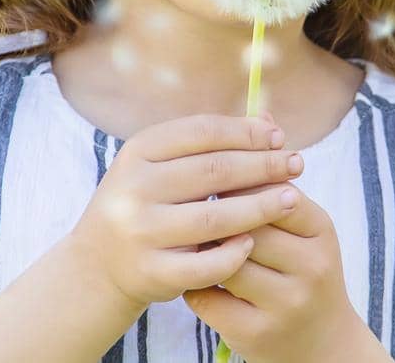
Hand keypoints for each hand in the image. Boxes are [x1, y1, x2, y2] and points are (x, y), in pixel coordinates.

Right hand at [67, 114, 306, 308]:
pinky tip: (256, 241)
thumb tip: (268, 121)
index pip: (202, 132)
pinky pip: (208, 263)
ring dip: (261, 206)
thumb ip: (208, 144)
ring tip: (292, 198)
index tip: (279, 136)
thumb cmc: (144, 206)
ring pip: (216, 217)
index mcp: (137, 153)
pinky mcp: (152, 272)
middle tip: (297, 164)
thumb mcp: (161, 167)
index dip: (246, 132)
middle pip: (214, 172)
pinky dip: (236, 251)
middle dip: (263, 166)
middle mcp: (134, 189)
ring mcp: (141, 232)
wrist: (98, 266)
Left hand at [183, 175, 371, 362]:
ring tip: (185, 236)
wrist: (322, 341)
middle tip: (188, 205)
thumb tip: (218, 157)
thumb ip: (270, 195)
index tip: (213, 175)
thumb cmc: (301, 270)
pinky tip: (190, 272)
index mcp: (321, 232)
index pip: (275, 192)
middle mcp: (311, 268)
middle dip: (215, 216)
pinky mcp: (255, 333)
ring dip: (200, 249)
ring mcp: (285, 304)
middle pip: (248, 227)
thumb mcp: (303, 230)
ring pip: (225, 262)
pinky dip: (193, 282)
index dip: (239, 183)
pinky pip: (208, 297)